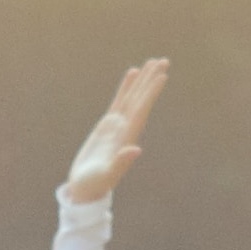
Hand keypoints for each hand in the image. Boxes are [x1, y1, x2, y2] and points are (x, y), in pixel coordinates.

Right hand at [60, 59, 169, 204]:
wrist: (86, 189)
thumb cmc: (94, 184)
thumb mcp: (107, 175)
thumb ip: (121, 163)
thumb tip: (136, 150)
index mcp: (127, 137)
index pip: (141, 109)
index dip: (151, 92)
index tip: (162, 76)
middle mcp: (126, 128)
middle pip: (141, 99)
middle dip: (151, 80)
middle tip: (164, 60)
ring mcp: (117, 126)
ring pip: (132, 97)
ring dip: (142, 81)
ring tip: (151, 62)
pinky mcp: (107, 125)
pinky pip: (119, 101)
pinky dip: (126, 87)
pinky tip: (132, 74)